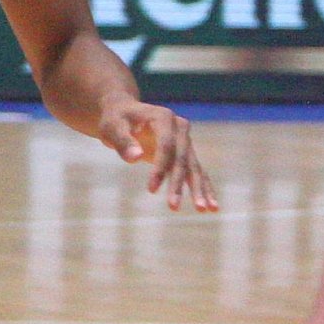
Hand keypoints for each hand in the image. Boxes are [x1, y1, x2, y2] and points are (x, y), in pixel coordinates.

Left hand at [96, 99, 216, 211]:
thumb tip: (135, 158)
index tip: (151, 189)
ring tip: (203, 210)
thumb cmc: (116, 120)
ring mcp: (185, 141)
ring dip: (198, 189)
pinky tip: (211, 207)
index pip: (166, 145)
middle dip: (178, 184)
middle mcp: (180, 128)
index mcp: (163, 117)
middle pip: (182, 158)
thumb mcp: (112, 127)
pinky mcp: (185, 153)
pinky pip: (196, 172)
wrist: (125, 113)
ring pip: (194, 167)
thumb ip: (123, 141)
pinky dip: (204, 189)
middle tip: (174, 206)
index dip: (160, 167)